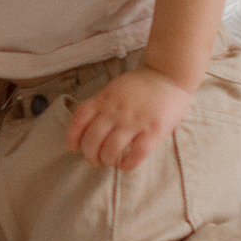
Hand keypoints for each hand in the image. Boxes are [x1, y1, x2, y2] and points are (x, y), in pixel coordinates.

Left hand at [65, 68, 192, 171]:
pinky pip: (137, 153)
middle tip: (94, 160)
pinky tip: (124, 165)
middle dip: (90, 155)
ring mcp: (134, 121)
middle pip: (93, 138)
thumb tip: (88, 127)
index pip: (80, 118)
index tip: (73, 147)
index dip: (73, 136)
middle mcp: (116, 110)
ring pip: (112, 149)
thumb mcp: (114, 88)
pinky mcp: (154, 130)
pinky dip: (127, 164)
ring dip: (107, 160)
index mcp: (105, 99)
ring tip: (109, 162)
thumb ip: (102, 104)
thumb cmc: (141, 85)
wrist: (168, 74)